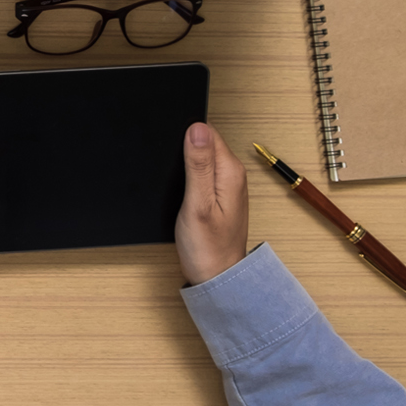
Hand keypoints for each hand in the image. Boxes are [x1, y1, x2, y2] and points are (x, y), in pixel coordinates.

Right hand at [174, 122, 249, 285]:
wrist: (216, 275)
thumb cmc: (207, 246)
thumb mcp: (197, 203)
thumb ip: (197, 165)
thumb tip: (196, 129)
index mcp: (230, 171)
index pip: (207, 133)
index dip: (185, 136)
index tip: (172, 154)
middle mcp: (233, 173)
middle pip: (206, 142)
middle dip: (185, 148)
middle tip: (172, 172)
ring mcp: (228, 183)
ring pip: (204, 156)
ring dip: (186, 162)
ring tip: (177, 180)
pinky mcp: (220, 193)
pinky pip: (204, 170)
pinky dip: (190, 174)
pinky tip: (182, 187)